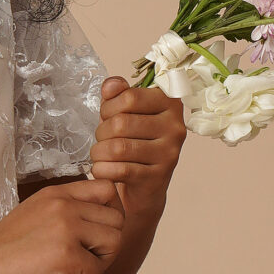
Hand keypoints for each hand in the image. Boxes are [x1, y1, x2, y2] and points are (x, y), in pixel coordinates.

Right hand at [0, 178, 125, 273]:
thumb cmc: (2, 250)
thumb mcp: (35, 214)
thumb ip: (64, 211)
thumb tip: (96, 224)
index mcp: (57, 193)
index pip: (107, 189)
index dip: (112, 213)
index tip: (97, 233)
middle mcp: (64, 205)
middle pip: (117, 219)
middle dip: (108, 244)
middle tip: (87, 259)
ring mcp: (66, 228)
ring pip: (114, 242)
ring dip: (101, 262)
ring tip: (77, 272)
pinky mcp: (66, 255)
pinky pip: (97, 269)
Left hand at [88, 74, 186, 222]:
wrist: (144, 188)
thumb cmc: (133, 143)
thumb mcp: (123, 113)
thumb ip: (117, 95)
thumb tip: (111, 86)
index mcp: (169, 102)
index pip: (130, 97)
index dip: (109, 107)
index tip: (107, 116)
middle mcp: (175, 126)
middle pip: (121, 123)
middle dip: (101, 132)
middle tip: (101, 139)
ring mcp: (169, 152)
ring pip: (119, 148)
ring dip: (99, 152)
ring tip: (99, 154)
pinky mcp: (159, 177)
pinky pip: (120, 170)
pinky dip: (102, 170)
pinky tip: (101, 169)